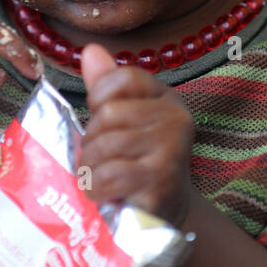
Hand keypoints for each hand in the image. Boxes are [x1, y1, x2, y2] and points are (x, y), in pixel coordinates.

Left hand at [79, 44, 194, 227]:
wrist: (160, 216)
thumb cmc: (135, 166)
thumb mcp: (122, 123)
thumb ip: (105, 88)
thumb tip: (90, 49)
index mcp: (166, 99)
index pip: (123, 77)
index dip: (99, 97)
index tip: (99, 121)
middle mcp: (177, 119)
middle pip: (109, 113)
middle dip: (91, 141)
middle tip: (99, 160)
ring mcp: (172, 149)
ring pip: (105, 144)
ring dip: (90, 168)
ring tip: (99, 179)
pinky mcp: (161, 181)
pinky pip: (110, 175)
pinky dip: (95, 188)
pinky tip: (103, 195)